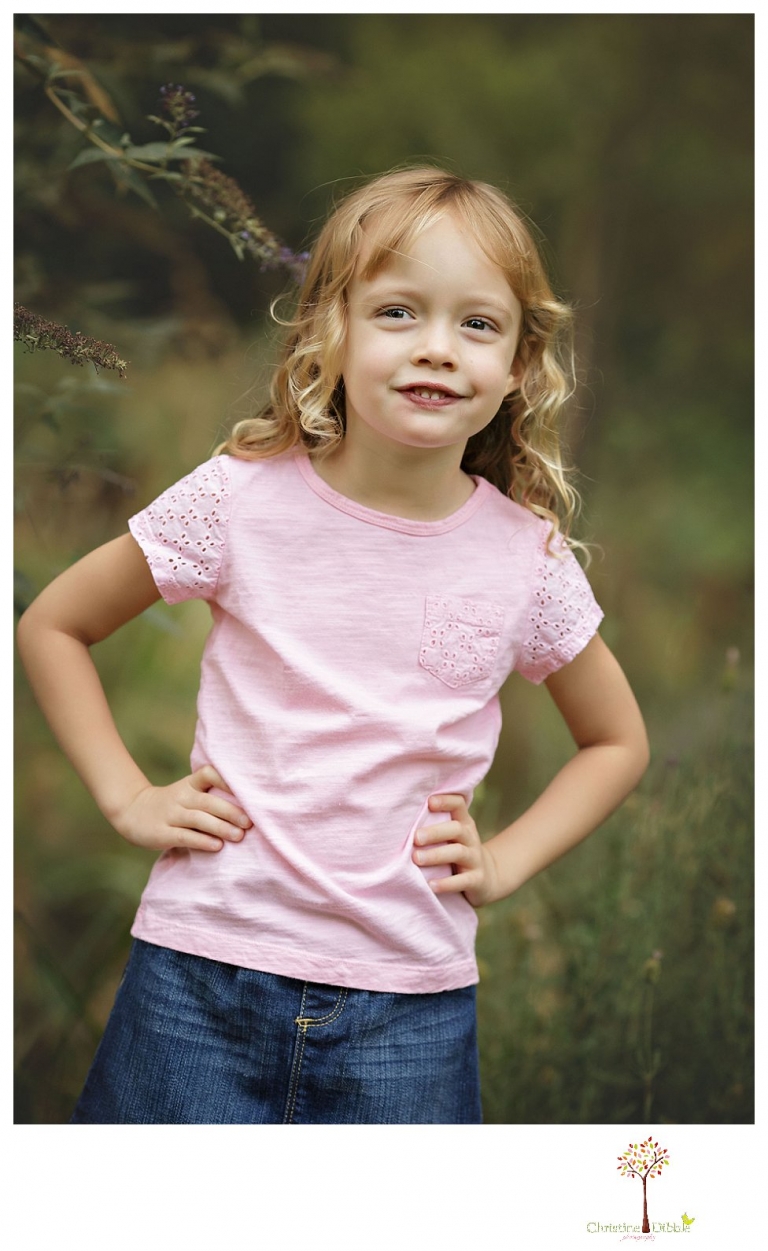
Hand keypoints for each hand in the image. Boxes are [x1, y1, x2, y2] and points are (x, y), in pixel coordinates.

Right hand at [111, 765, 251, 852]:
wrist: (132, 811)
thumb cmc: (172, 805)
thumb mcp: (187, 793)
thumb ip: (210, 797)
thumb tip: (248, 811)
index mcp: (189, 784)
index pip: (209, 774)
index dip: (227, 780)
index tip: (247, 792)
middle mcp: (181, 796)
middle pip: (208, 801)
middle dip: (231, 811)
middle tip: (250, 822)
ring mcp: (170, 814)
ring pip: (198, 819)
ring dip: (221, 827)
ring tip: (239, 836)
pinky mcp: (162, 833)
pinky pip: (184, 836)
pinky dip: (202, 841)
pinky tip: (217, 846)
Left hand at [412, 794, 498, 906]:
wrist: (486, 878)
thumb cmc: (456, 852)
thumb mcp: (451, 836)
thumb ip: (433, 825)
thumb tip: (398, 817)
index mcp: (463, 823)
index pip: (458, 804)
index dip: (446, 801)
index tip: (429, 802)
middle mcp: (471, 838)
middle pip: (456, 829)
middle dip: (435, 832)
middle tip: (415, 838)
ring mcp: (475, 859)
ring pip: (458, 853)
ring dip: (436, 855)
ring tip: (416, 858)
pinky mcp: (477, 880)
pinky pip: (463, 881)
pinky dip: (446, 884)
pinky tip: (431, 885)